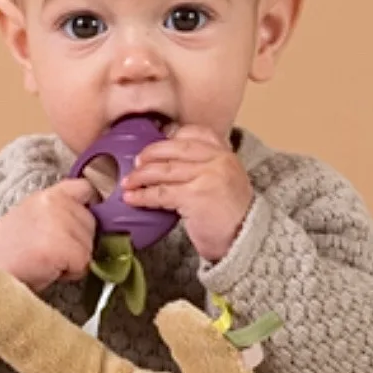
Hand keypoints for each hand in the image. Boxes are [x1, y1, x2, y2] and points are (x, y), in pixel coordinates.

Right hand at [0, 178, 96, 290]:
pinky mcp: (61, 246)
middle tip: (52, 250)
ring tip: (48, 260)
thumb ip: (61, 212)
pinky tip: (50, 269)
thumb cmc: (12, 250)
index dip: (89, 206)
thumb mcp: (35, 217)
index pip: (86, 188)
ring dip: (74, 259)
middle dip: (79, 242)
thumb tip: (89, 221)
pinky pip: (83, 263)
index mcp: (49, 194)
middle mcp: (55, 203)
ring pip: (89, 246)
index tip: (80, 222)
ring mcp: (59, 223)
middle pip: (92, 224)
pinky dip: (71, 273)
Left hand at [121, 125, 253, 262]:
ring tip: (128, 182)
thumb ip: (206, 167)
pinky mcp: (195, 197)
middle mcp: (218, 160)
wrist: (244, 239)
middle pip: (175, 148)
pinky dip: (143, 196)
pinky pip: (162, 193)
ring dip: (141, 176)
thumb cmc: (231, 215)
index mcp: (226, 153)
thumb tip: (169, 162)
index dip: (172, 137)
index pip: (196, 133)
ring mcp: (207, 177)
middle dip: (151, 154)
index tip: (156, 144)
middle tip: (136, 162)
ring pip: (165, 170)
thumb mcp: (226, 181)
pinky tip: (132, 198)